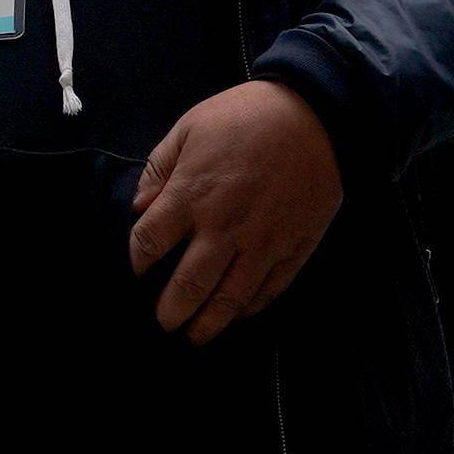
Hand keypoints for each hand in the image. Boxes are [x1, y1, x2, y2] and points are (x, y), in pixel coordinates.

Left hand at [127, 81, 344, 344]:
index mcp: (191, 196)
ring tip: (195, 336)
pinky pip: (270, 289)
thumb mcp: (189, 128)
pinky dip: (251, 307)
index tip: (138, 268)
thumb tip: (139, 206)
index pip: (150, 242)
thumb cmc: (244, 117)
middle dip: (171, 310)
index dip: (138, 260)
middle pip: (188, 284)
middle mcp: (223, 228)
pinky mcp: (295, 248)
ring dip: (209, 323)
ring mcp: (262, 243)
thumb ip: (159, 169)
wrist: (315, 117)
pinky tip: (238, 315)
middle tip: (164, 323)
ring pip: (230, 298)